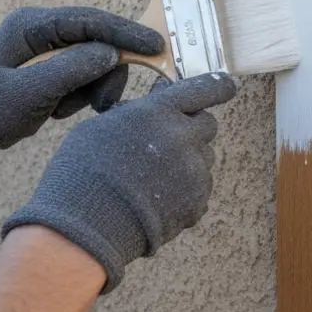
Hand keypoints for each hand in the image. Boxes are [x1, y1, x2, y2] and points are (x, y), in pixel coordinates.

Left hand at [0, 7, 164, 169]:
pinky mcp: (54, 66)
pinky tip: (58, 109)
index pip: (88, 20)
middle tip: (106, 103)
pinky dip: (82, 95)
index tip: (155, 46)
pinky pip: (87, 75)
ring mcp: (48, 48)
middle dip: (107, 71)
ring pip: (96, 60)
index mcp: (29, 25)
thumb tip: (111, 53)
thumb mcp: (27, 94)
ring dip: (92, 88)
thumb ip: (69, 70)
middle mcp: (41, 30)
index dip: (124, 32)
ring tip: (67, 111)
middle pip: (98, 39)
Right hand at [1, 74, 237, 292]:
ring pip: (204, 158)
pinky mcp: (198, 200)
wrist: (87, 225)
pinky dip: (185, 192)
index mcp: (158, 112)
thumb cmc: (83, 173)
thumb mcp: (102, 127)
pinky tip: (156, 201)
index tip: (227, 85)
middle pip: (207, 125)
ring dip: (187, 162)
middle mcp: (183, 137)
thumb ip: (140, 110)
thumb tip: (162, 92)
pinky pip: (201, 188)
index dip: (218, 86)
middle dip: (191, 130)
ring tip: (152, 179)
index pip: (203, 89)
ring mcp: (194, 171)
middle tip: (166, 144)